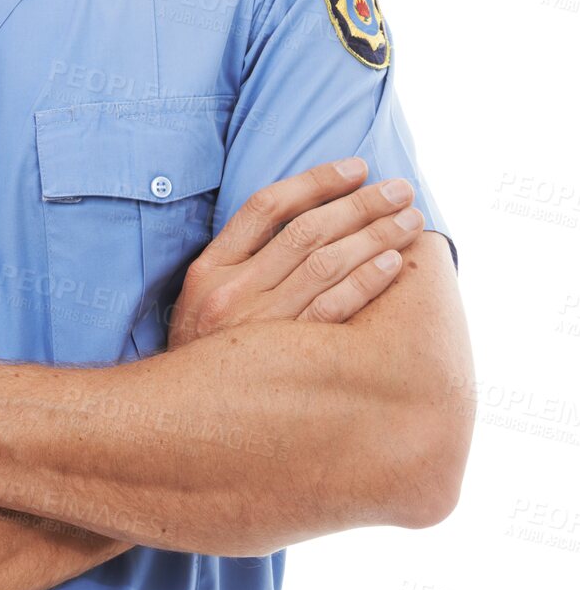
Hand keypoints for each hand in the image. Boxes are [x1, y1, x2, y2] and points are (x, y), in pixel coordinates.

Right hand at [166, 158, 422, 349]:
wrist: (179, 422)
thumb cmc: (204, 354)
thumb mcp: (200, 299)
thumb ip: (240, 261)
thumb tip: (304, 218)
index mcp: (210, 268)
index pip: (268, 206)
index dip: (316, 181)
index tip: (357, 167)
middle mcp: (232, 291)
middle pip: (307, 231)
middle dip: (360, 204)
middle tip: (401, 189)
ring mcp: (258, 325)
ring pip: (325, 265)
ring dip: (374, 236)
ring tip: (409, 220)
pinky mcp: (285, 358)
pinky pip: (334, 311)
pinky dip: (365, 282)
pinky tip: (393, 263)